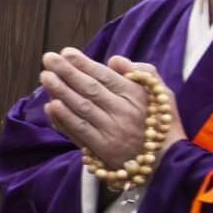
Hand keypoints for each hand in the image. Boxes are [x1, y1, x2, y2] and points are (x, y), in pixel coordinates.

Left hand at [39, 50, 181, 171]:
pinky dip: (64, 117)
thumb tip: (114, 59)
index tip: (66, 52)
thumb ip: (143, 72)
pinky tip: (50, 105)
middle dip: (66, 71)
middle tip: (48, 58)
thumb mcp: (162, 93)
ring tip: (45, 76)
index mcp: (136, 94)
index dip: (84, 63)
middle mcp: (123, 110)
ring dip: (60, 90)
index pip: (105, 76)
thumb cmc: (161, 121)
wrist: (166, 160)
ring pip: (81, 107)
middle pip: (89, 88)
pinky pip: (79, 130)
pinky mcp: (102, 148)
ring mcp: (111, 130)